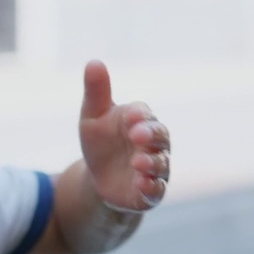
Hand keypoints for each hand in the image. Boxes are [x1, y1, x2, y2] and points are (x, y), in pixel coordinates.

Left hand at [78, 60, 170, 210]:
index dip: (139, 115)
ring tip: (138, 161)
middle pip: (160, 136)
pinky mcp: (151, 191)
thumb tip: (94, 62)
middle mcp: (153, 143)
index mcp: (140, 120)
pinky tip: (142, 184)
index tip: (130, 115)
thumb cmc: (100, 142)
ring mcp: (155, 168)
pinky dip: (151, 186)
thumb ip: (96, 92)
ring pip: (161, 163)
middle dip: (150, 134)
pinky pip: (156, 189)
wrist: (99, 178)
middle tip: (137, 134)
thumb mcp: (92, 117)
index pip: (144, 114)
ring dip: (151, 162)